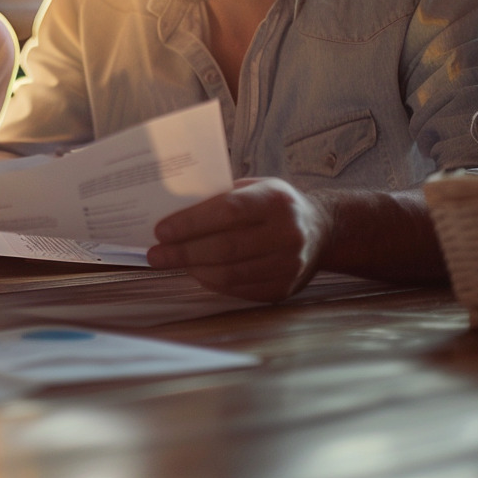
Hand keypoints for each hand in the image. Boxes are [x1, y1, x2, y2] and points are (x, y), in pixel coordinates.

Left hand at [146, 177, 331, 301]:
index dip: (191, 223)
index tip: (161, 231)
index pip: (227, 211)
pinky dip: (212, 282)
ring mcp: (290, 265)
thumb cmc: (273, 204)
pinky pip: (239, 289)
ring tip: (171, 262)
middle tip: (155, 255)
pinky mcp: (285, 289)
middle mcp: (288, 233)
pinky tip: (197, 272)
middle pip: (225, 248)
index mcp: (276, 200)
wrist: (321, 230)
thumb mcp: (253, 188)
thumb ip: (219, 198)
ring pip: (230, 274)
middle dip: (183, 253)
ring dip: (194, 270)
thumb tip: (171, 215)